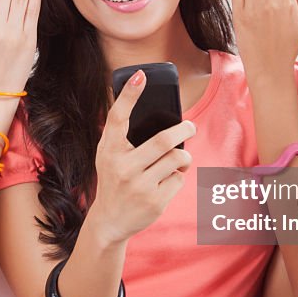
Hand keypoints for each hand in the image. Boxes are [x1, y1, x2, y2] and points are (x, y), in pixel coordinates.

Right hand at [88, 70, 195, 244]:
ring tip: (179, 157)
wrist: (109, 221)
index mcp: (109, 150)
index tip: (141, 75)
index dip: (129, 95)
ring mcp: (139, 186)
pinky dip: (178, 175)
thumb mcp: (107, 155)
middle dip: (183, 128)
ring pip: (176, 158)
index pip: (118, 117)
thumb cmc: (112, 179)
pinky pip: (179, 178)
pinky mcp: (155, 202)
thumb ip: (119, 133)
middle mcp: (122, 167)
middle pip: (162, 140)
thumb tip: (140, 101)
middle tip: (191, 125)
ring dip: (183, 155)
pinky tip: (166, 180)